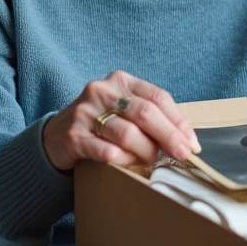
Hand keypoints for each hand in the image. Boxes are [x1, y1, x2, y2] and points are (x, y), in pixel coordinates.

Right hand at [42, 70, 199, 171]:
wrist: (55, 138)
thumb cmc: (99, 125)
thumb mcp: (124, 111)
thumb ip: (151, 118)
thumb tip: (187, 141)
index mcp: (120, 81)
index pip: (158, 97)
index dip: (178, 121)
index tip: (191, 144)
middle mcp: (102, 91)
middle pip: (145, 113)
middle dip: (169, 137)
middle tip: (182, 155)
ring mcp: (85, 112)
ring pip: (127, 134)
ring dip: (145, 152)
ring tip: (149, 162)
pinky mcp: (72, 136)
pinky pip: (105, 151)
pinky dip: (121, 160)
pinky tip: (125, 165)